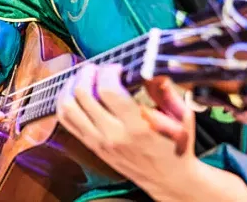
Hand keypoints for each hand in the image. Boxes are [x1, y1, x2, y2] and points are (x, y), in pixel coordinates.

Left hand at [56, 64, 197, 196]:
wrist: (169, 179)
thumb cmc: (177, 145)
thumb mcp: (181, 116)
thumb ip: (165, 90)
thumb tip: (151, 68)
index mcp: (137, 126)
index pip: (108, 90)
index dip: (108, 71)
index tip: (116, 67)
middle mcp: (113, 134)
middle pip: (82, 94)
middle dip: (86, 73)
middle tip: (96, 68)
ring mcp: (99, 142)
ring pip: (68, 107)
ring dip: (70, 86)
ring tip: (82, 78)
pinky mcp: (92, 146)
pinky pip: (67, 121)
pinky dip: (65, 103)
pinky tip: (74, 93)